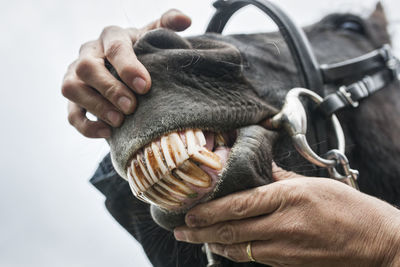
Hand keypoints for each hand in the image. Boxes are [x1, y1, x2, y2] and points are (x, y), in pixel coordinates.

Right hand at [62, 9, 190, 137]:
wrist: (127, 70)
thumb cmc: (144, 53)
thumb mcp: (156, 37)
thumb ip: (168, 25)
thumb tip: (185, 19)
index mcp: (111, 36)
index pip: (114, 47)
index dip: (128, 67)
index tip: (145, 86)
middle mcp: (89, 53)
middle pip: (87, 67)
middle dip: (110, 89)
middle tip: (131, 107)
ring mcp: (76, 76)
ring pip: (71, 88)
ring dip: (95, 106)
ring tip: (119, 121)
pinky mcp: (74, 99)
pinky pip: (71, 114)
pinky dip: (86, 126)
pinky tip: (108, 133)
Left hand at [174, 163, 399, 265]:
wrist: (375, 241)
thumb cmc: (348, 208)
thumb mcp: (313, 184)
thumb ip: (280, 178)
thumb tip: (256, 171)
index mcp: (288, 198)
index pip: (239, 204)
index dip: (210, 210)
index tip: (190, 211)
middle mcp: (283, 224)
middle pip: (232, 229)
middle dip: (201, 230)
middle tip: (181, 229)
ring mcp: (285, 248)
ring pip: (238, 248)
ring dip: (212, 243)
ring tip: (194, 238)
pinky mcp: (289, 262)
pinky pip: (254, 257)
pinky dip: (234, 252)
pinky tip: (223, 247)